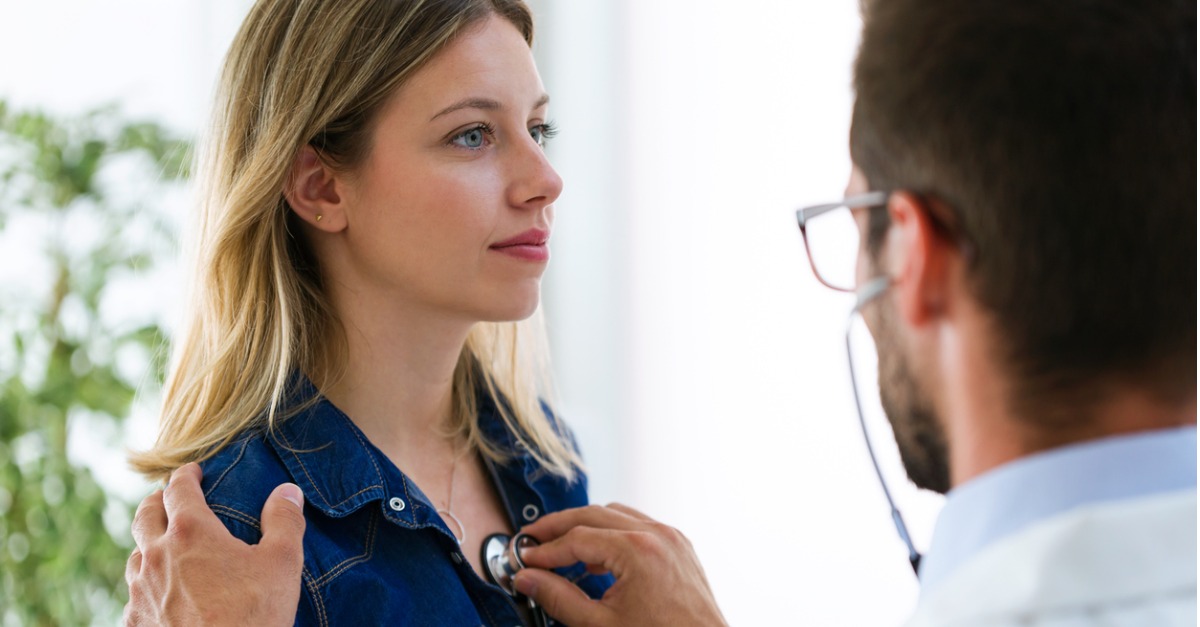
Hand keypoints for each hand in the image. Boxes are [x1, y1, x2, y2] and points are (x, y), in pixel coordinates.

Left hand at [123, 463, 304, 625]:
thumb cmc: (253, 615)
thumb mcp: (282, 563)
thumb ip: (284, 521)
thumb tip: (287, 491)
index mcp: (191, 532)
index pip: (178, 488)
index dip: (186, 475)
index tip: (193, 471)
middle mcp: (156, 555)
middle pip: (145, 514)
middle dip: (157, 500)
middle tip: (169, 497)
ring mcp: (140, 590)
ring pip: (136, 554)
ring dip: (150, 542)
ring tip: (166, 545)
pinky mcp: (136, 620)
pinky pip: (136, 591)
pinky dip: (148, 582)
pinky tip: (163, 591)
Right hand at [513, 504, 726, 626]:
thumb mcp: (600, 625)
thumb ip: (559, 599)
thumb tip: (529, 579)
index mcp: (637, 550)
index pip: (577, 538)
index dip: (546, 550)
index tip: (525, 559)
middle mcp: (656, 535)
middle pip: (593, 515)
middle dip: (559, 526)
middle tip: (533, 539)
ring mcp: (671, 538)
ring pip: (616, 515)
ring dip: (586, 526)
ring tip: (561, 546)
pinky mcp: (679, 547)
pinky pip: (639, 526)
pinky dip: (613, 533)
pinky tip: (598, 557)